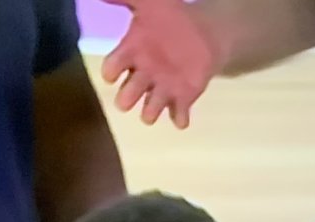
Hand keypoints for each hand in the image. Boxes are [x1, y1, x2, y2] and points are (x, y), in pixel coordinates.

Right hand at [100, 0, 223, 128]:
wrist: (204, 33)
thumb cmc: (173, 19)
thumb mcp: (151, 3)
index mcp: (131, 55)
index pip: (111, 69)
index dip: (110, 72)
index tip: (114, 71)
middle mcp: (141, 78)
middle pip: (125, 97)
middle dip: (127, 97)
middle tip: (137, 86)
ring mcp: (161, 90)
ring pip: (149, 111)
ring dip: (151, 111)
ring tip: (159, 101)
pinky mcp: (181, 99)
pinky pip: (177, 115)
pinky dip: (179, 118)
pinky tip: (182, 116)